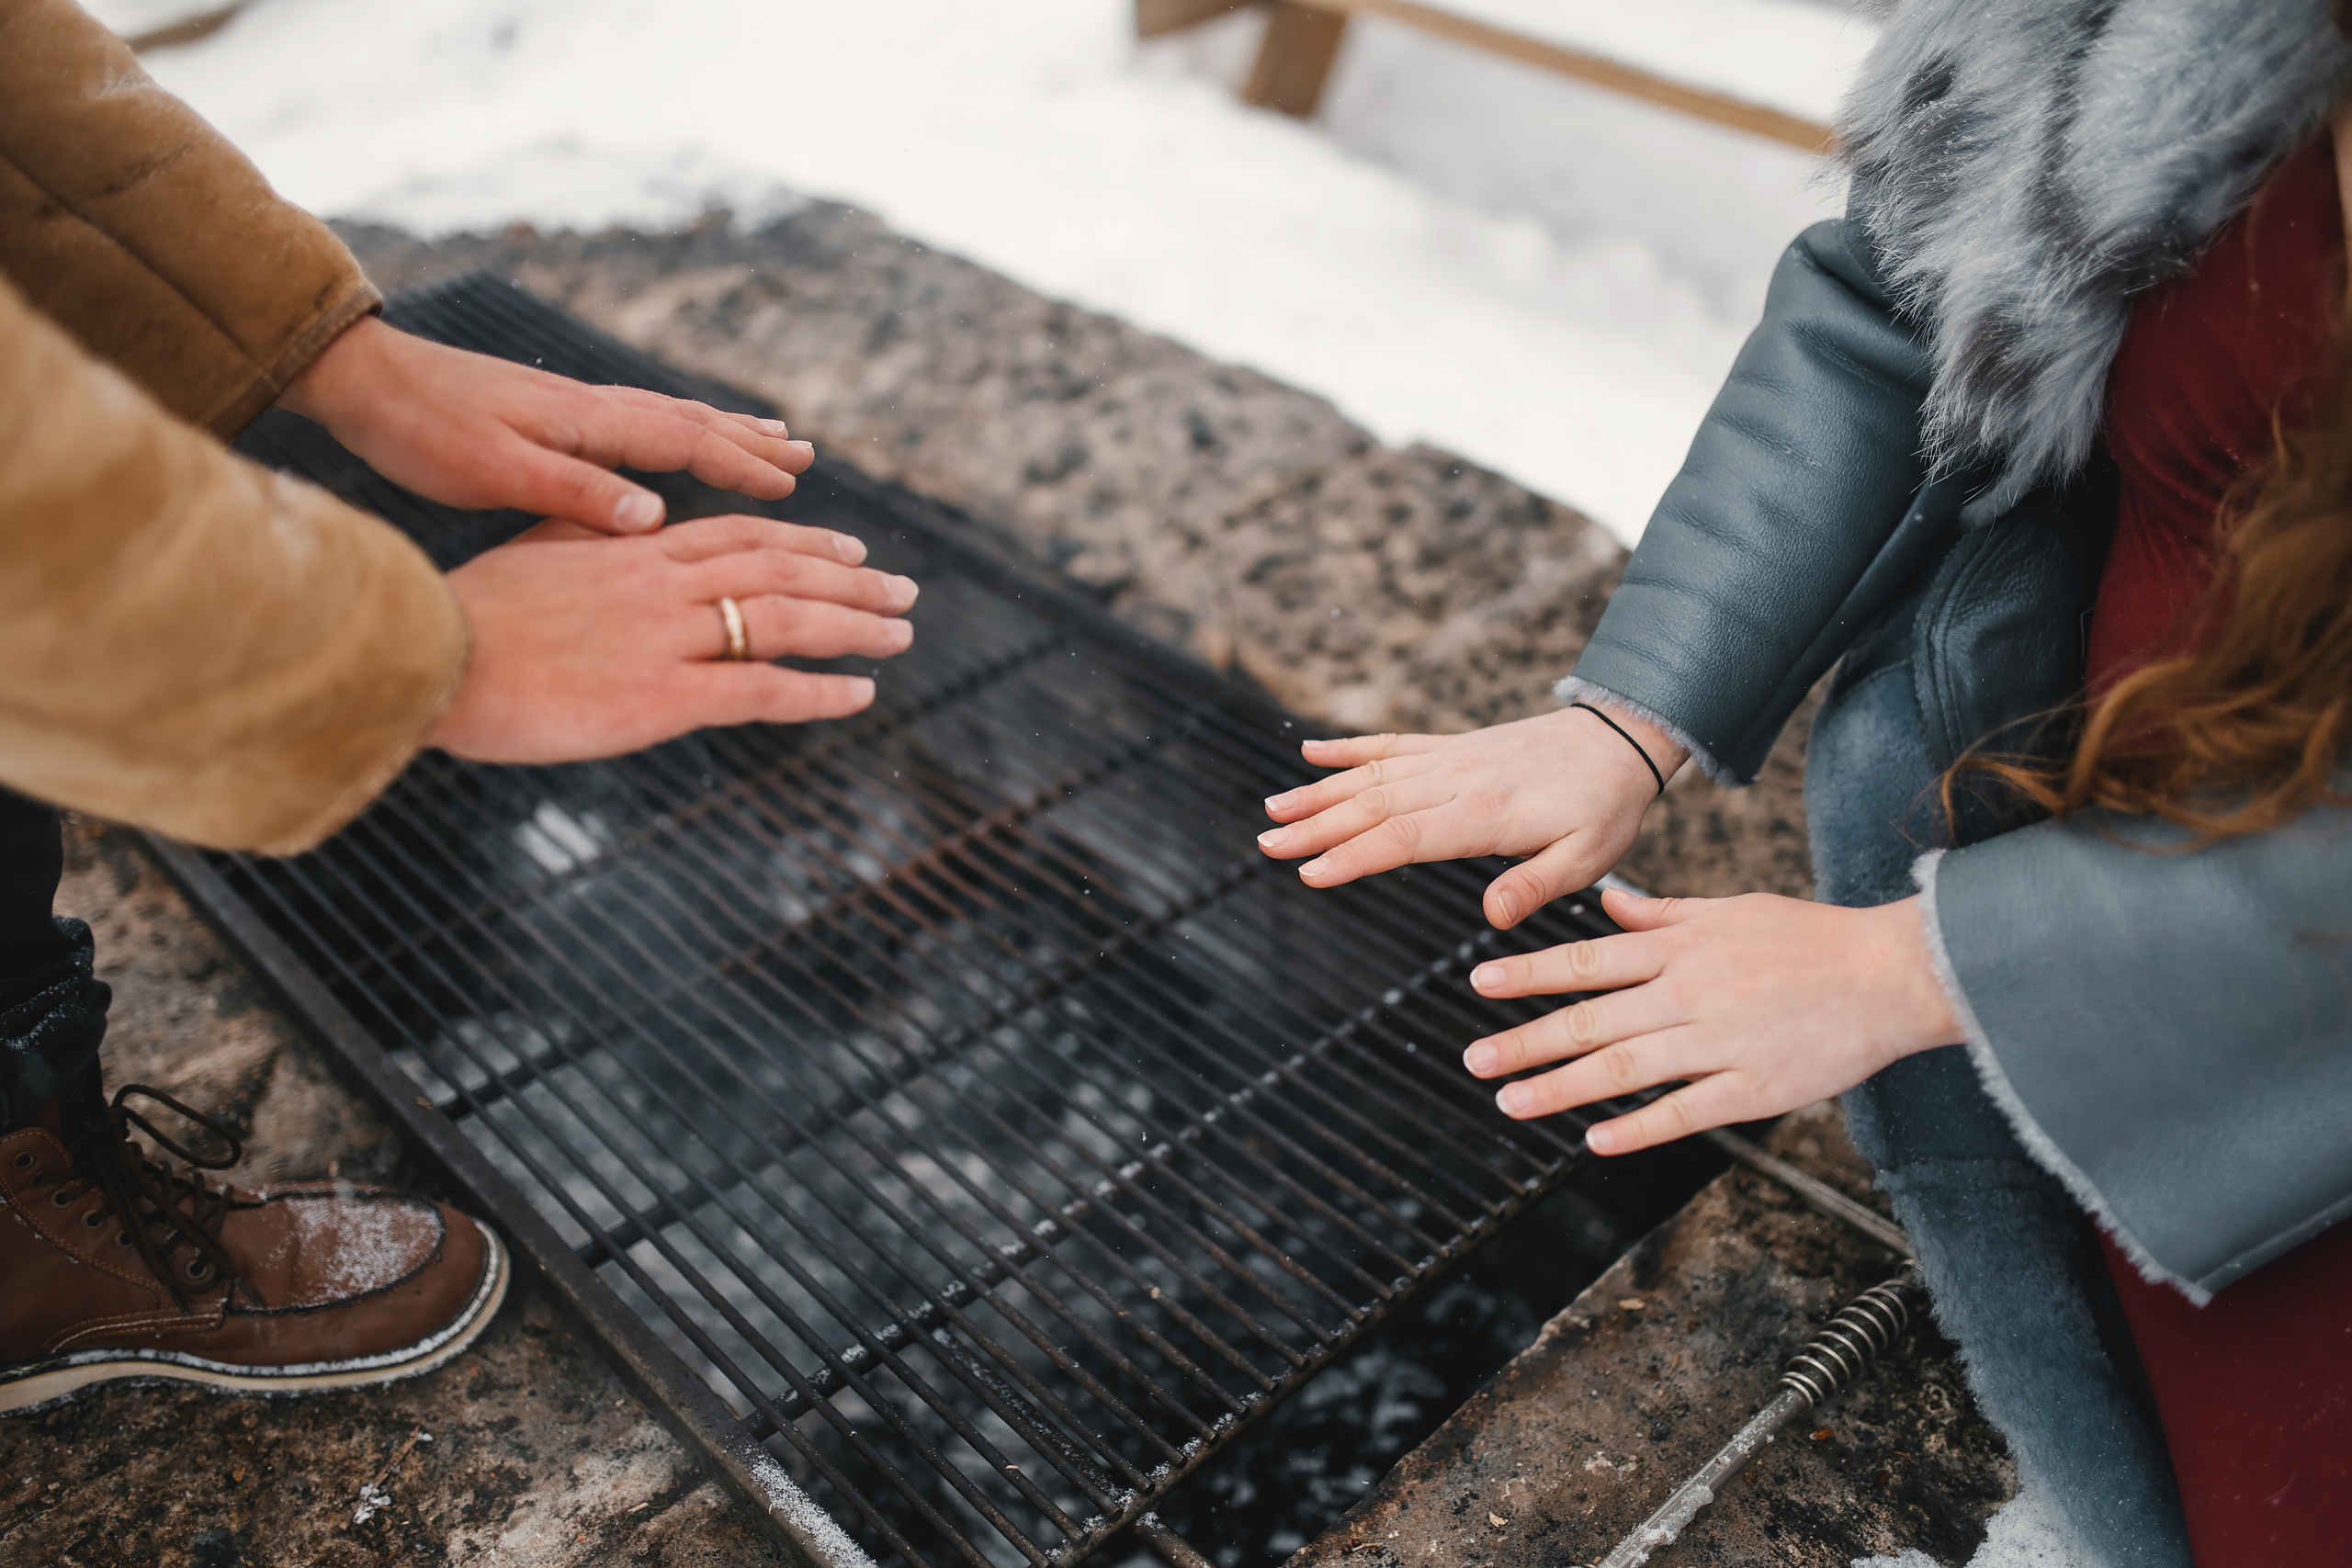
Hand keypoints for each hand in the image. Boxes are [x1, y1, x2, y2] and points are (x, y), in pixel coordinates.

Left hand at [280, 316, 812, 532]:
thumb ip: (576, 496)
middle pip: (690, 421)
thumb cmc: (420, 432)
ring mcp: (573, 408)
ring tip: (769, 440)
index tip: (791, 488)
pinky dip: (679, 431)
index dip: (741, 466)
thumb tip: (656, 519)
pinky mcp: (552, 415)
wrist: (362, 380)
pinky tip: (679, 443)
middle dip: (750, 442)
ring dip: (723, 432)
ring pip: (668, 418)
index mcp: (587, 422)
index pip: (685, 441)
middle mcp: (591, 407)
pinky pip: (639, 423)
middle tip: (805, 457)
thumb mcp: (495, 473)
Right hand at [430, 514, 916, 762]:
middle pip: (780, 571)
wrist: (424, 654)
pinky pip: (761, 689)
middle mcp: (663, 584)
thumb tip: (621, 529)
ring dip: (854, 625)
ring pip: (786, 619)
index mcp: (633, 550)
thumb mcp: (535, 555)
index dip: (803, 543)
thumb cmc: (462, 614)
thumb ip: (589, 540)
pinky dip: (819, 691)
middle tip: (904, 590)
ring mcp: (667, 638)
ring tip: (902, 632)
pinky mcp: (663, 695)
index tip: (849, 550)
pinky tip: (861, 695)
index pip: (740, 537)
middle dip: (850, 581)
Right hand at [1256, 705, 1689, 927]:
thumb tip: (1493, 917)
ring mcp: (1450, 759)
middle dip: (1316, 827)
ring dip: (1318, 793)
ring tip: (1272, 810)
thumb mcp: (1587, 858)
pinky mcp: (1451, 747)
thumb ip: (1534, 885)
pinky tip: (1309, 752)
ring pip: (1371, 776)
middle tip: (1267, 845)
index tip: (1311, 872)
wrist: (1619, 739)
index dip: (1355, 856)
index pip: (1405, 837)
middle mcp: (1457, 780)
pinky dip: (1348, 749)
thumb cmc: (1605, 807)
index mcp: (1485, 814)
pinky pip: (1391, 745)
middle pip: (1373, 806)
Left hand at [1461, 888, 1960, 1153]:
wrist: (1891, 973)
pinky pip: (1684, 1110)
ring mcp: (1720, 1043)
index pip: (1587, 960)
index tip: (1480, 983)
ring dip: (1562, 1088)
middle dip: (1526, 1041)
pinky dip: (1638, 1127)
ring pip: (1625, 1068)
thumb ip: (1662, 915)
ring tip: (1512, 1103)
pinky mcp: (1754, 1088)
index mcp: (1681, 949)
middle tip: (1475, 1060)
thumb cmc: (1811, 939)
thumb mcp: (1729, 909)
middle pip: (1592, 1020)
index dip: (1529, 973)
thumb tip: (1607, 907)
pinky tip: (1596, 1141)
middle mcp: (1690, 993)